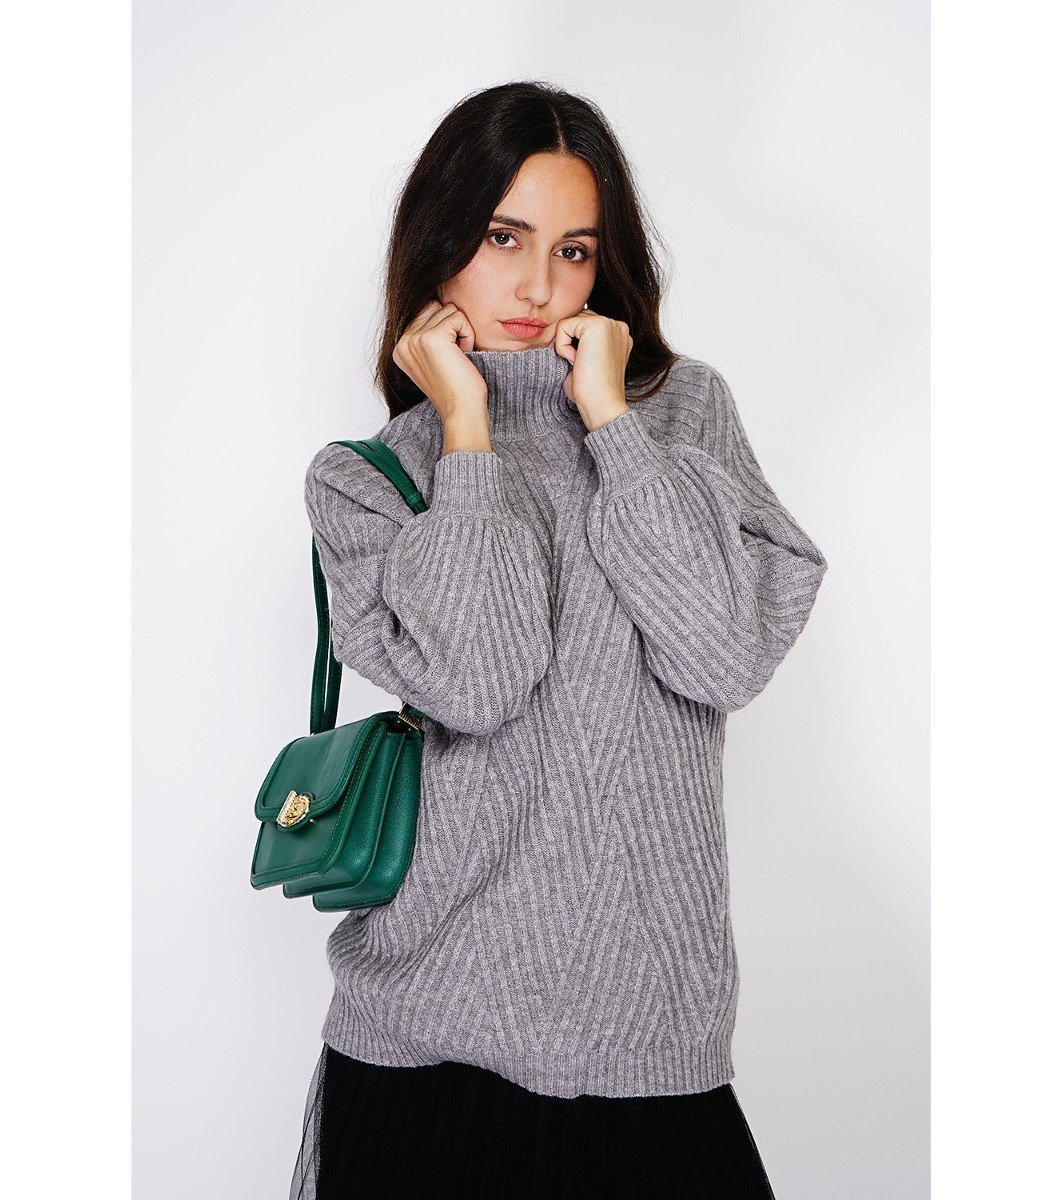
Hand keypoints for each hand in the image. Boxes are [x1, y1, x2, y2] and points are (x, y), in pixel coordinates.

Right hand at [393, 301, 487, 421]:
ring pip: (447, 309)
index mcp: (401, 348)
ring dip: (461, 330)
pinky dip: (468, 334)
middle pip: (435, 306)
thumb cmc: (455, 389)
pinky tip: (464, 354)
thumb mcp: (433, 359)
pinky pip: (458, 317)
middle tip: (455, 355)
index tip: (447, 356)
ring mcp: (415, 339)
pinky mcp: (432, 337)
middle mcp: (403, 342)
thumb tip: (437, 305)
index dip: (444, 329)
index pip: (425, 312)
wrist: (461, 410)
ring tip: (458, 356)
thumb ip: (427, 335)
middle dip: (452, 326)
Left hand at [553, 307, 632, 430]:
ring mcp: (609, 323)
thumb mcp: (586, 362)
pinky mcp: (597, 325)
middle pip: (577, 320)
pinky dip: (562, 346)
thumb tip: (561, 332)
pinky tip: (576, 362)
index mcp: (618, 335)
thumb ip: (579, 342)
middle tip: (581, 367)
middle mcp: (617, 326)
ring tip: (580, 364)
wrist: (602, 405)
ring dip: (567, 344)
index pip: (584, 326)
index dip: (575, 345)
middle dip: (570, 342)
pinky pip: (563, 326)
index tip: (585, 367)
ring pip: (570, 322)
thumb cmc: (592, 392)